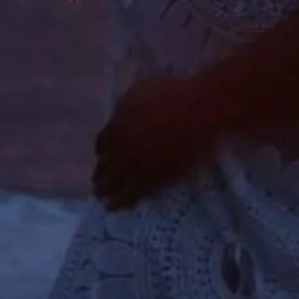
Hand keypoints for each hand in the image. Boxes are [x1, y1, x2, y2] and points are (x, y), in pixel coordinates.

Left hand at [94, 74, 225, 205]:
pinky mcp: (154, 178)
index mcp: (117, 126)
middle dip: (100, 174)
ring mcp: (137, 165)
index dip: (102, 150)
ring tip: (103, 198)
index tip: (104, 155)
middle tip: (98, 182)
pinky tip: (117, 206)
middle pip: (104, 166)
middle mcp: (122, 147)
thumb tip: (117, 118)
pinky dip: (123, 201)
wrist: (200, 111)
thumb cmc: (174, 94)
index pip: (102, 143)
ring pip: (114, 183)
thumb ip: (123, 108)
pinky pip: (133, 193)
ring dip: (106, 190)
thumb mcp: (140, 91)